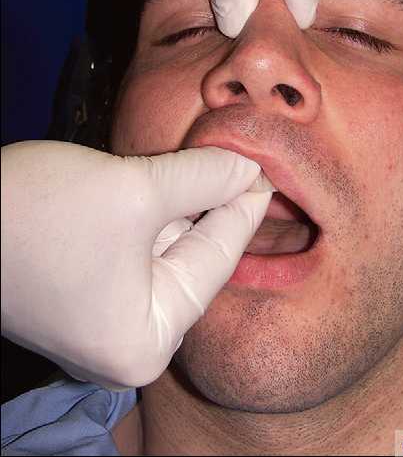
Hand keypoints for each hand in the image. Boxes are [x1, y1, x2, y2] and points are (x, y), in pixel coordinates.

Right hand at [0, 141, 272, 388]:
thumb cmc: (32, 215)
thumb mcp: (134, 190)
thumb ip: (201, 178)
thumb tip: (247, 167)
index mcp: (144, 341)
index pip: (216, 261)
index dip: (245, 208)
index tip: (270, 172)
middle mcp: (126, 342)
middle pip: (192, 257)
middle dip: (216, 205)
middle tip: (249, 161)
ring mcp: (102, 317)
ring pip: (165, 248)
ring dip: (187, 204)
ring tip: (219, 165)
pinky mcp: (84, 288)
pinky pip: (137, 246)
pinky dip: (156, 212)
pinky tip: (175, 180)